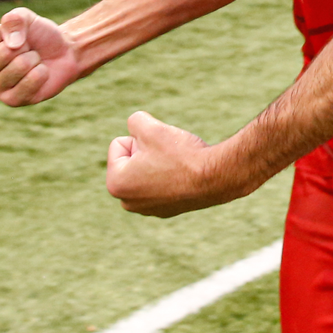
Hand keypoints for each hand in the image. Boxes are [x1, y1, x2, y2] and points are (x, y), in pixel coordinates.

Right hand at [0, 6, 82, 105]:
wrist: (62, 53)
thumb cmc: (37, 35)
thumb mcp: (25, 17)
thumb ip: (13, 20)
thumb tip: (11, 44)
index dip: (10, 31)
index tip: (16, 35)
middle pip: (3, 53)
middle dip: (24, 47)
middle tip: (27, 50)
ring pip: (20, 66)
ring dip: (34, 59)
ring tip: (33, 61)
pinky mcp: (12, 101)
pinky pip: (31, 81)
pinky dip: (41, 73)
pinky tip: (39, 73)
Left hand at [106, 112, 256, 216]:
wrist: (216, 177)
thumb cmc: (181, 154)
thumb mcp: (151, 127)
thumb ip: (134, 121)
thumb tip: (135, 128)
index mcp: (116, 184)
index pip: (120, 143)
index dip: (141, 138)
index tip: (158, 148)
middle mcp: (127, 202)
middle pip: (132, 159)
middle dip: (147, 152)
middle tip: (168, 157)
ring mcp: (147, 209)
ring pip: (147, 171)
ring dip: (158, 163)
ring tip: (177, 167)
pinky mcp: (166, 211)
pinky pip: (162, 183)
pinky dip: (171, 176)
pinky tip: (186, 177)